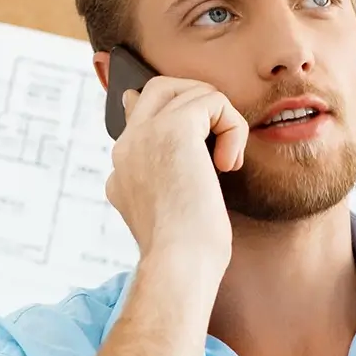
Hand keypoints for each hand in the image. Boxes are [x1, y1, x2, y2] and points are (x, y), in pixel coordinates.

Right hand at [107, 76, 248, 284]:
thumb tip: (185, 145)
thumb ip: (168, 172)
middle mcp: (126, 147)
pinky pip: (213, 101)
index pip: (140, 115)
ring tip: (226, 164)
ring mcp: (145, 134)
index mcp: (122, 169)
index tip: (197, 156)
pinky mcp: (173, 128)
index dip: (178, 123)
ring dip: (222, 122)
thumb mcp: (173, 209)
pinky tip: (229, 165)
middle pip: (160, 88)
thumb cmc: (186, 252)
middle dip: (200, 106)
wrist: (180, 266)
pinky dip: (233, 129)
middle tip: (219, 147)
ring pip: (191, 91)